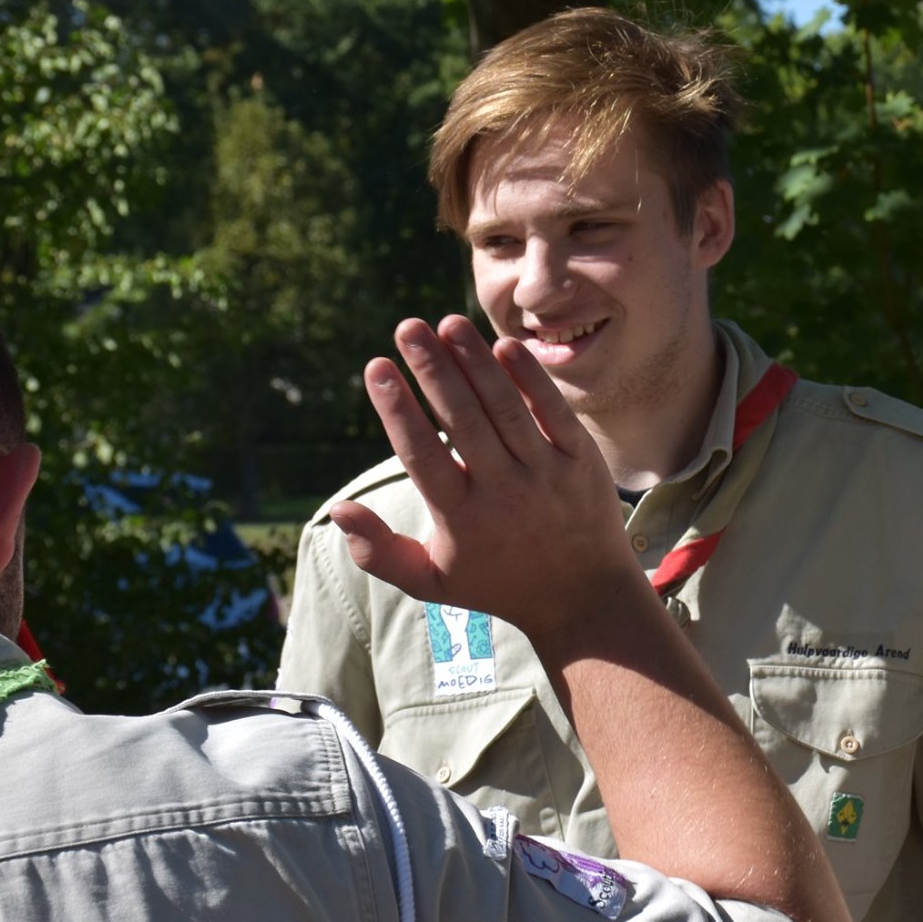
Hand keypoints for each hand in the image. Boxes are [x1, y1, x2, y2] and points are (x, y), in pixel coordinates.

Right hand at [331, 315, 630, 638]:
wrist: (584, 598)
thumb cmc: (498, 584)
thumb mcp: (433, 582)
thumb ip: (379, 552)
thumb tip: (338, 509)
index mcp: (461, 518)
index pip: (422, 454)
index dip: (398, 409)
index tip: (377, 366)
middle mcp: (503, 493)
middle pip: (463, 421)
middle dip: (433, 370)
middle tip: (407, 326)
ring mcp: (546, 474)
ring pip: (505, 409)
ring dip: (475, 362)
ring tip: (447, 322)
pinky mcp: (582, 461)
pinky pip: (553, 413)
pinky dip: (530, 378)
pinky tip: (503, 345)